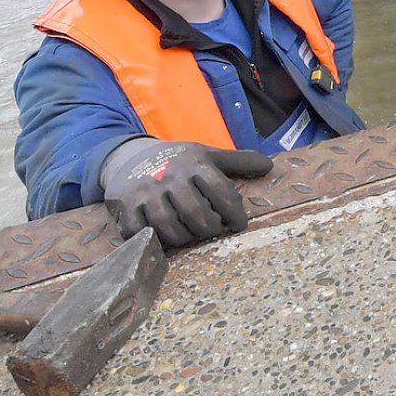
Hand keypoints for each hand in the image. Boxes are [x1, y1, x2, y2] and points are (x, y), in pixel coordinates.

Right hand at [99, 139, 274, 246]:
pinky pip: (141, 233)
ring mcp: (145, 193)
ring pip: (170, 228)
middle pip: (196, 214)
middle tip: (213, 230)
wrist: (128, 156)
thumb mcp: (206, 155)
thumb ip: (237, 162)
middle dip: (209, 228)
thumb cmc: (176, 161)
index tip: (238, 225)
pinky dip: (155, 240)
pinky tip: (164, 237)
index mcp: (193, 164)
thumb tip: (269, 167)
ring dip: (185, 238)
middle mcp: (169, 177)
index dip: (235, 213)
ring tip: (191, 234)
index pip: (222, 192)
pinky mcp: (126, 207)